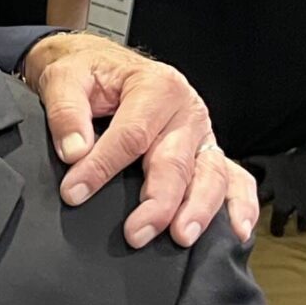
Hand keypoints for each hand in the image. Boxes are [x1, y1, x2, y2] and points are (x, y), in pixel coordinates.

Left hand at [24, 33, 258, 249]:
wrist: (104, 66)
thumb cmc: (90, 74)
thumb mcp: (65, 79)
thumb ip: (66, 112)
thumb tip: (74, 151)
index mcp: (156, 86)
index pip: (132, 135)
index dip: (102, 167)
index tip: (75, 193)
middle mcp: (186, 110)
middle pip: (176, 162)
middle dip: (158, 202)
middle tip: (136, 233)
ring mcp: (201, 134)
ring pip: (210, 174)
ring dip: (198, 209)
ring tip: (182, 237)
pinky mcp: (207, 152)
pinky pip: (235, 178)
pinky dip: (240, 205)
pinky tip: (237, 230)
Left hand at [246, 128, 305, 235]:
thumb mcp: (299, 147)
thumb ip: (292, 157)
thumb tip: (295, 159)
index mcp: (275, 163)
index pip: (253, 163)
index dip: (247, 167)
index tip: (241, 170)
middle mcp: (278, 182)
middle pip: (259, 197)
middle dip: (256, 205)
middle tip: (252, 213)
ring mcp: (292, 197)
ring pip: (277, 216)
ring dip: (277, 226)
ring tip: (277, 232)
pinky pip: (301, 222)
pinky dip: (302, 226)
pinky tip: (303, 229)